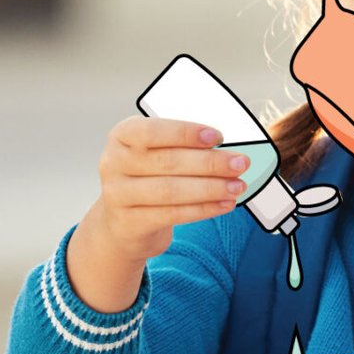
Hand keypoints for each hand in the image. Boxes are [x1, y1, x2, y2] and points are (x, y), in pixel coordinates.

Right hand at [66, 116, 247, 310]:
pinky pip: (172, 214)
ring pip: (171, 191)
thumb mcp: (156, 153)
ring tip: (237, 186)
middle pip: (167, 162)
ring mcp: (117, 194)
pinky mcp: (129, 222)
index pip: (152, 131)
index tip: (218, 137)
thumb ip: (183, 146)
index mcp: (122, 135)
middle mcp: (113, 162)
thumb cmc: (149, 177)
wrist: (124, 222)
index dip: (186, 133)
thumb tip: (227, 149)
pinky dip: (204, 209)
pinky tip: (225, 203)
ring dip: (210, 188)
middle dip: (209, 163)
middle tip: (240, 163)